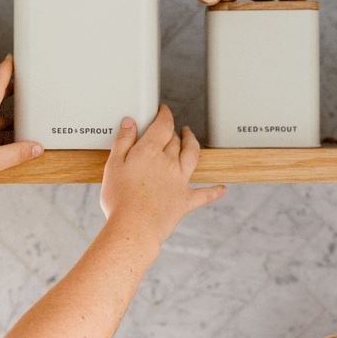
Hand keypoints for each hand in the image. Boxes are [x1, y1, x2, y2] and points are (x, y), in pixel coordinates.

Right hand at [100, 105, 226, 248]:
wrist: (134, 227)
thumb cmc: (120, 199)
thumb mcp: (113, 165)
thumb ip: (123, 141)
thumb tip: (130, 122)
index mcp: (150, 152)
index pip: (162, 125)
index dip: (164, 115)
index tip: (163, 110)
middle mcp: (169, 163)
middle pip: (175, 140)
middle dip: (173, 131)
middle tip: (170, 128)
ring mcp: (180, 181)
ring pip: (192, 156)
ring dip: (192, 144)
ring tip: (191, 138)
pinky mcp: (185, 201)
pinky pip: (204, 194)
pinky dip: (214, 191)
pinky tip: (223, 189)